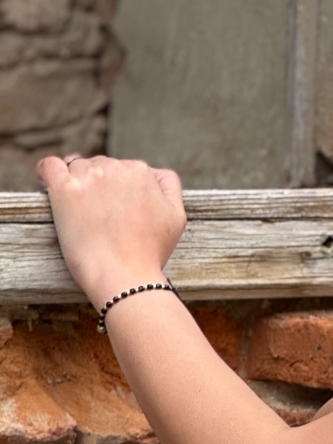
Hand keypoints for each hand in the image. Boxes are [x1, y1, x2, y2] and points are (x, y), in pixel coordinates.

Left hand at [36, 154, 185, 310]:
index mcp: (142, 172)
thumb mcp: (176, 217)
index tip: (116, 210)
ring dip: (77, 184)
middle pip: (101, 166)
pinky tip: (46, 181)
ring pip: (76, 167)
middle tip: (100, 218)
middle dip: (100, 186)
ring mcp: (89, 177)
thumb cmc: (150, 253)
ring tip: (79, 212)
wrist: (126, 277)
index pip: (126, 169)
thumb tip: (154, 173)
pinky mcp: (64, 189)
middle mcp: (116, 167)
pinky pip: (49, 166)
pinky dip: (45, 172)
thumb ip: (169, 187)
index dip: (121, 190)